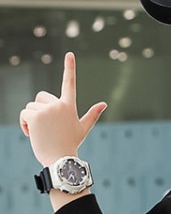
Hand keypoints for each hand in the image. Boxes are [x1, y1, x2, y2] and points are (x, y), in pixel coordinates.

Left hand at [19, 52, 106, 166]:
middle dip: (38, 110)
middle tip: (45, 127)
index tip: (70, 54)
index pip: (69, 83)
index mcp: (70, 106)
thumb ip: (92, 114)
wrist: (61, 159)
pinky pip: (24, 114)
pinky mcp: (35, 115)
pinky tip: (32, 134)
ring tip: (40, 133)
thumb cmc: (71, 144)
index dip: (70, 68)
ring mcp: (47, 110)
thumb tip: (104, 104)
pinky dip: (24, 124)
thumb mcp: (82, 129)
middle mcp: (59, 105)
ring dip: (31, 119)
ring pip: (30, 107)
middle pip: (40, 98)